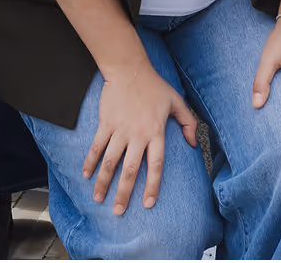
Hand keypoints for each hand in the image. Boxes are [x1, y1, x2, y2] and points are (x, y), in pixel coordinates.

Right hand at [84, 60, 198, 215]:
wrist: (129, 68)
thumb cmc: (154, 85)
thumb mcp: (176, 101)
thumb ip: (188, 122)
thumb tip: (193, 145)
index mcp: (156, 131)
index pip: (156, 164)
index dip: (152, 185)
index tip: (147, 204)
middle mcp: (138, 134)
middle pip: (130, 170)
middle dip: (123, 193)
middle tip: (118, 212)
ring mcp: (120, 129)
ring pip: (110, 162)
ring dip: (103, 182)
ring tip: (98, 199)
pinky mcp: (106, 123)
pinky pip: (97, 147)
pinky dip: (91, 162)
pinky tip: (87, 175)